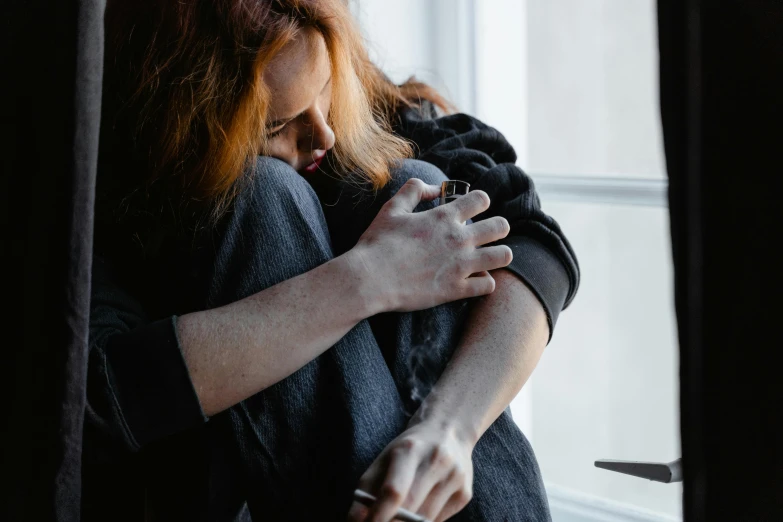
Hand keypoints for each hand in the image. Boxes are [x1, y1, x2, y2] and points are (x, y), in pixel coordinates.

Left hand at [347, 422, 474, 521]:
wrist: (448, 430)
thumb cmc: (407, 450)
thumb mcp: (383, 460)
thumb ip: (366, 492)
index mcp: (410, 449)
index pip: (393, 491)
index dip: (377, 516)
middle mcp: (436, 461)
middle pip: (411, 508)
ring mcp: (454, 477)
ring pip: (425, 520)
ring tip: (396, 517)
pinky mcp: (465, 493)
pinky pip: (438, 521)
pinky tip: (419, 509)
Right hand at [349, 178, 511, 312]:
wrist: (370, 279)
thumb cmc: (378, 243)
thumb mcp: (392, 208)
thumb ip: (414, 191)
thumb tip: (434, 187)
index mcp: (444, 217)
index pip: (481, 199)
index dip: (480, 202)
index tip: (472, 209)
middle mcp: (458, 239)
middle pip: (500, 226)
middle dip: (497, 228)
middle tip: (485, 235)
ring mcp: (460, 265)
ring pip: (503, 256)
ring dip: (498, 255)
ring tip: (487, 258)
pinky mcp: (457, 289)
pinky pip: (488, 285)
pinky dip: (485, 283)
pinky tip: (475, 281)